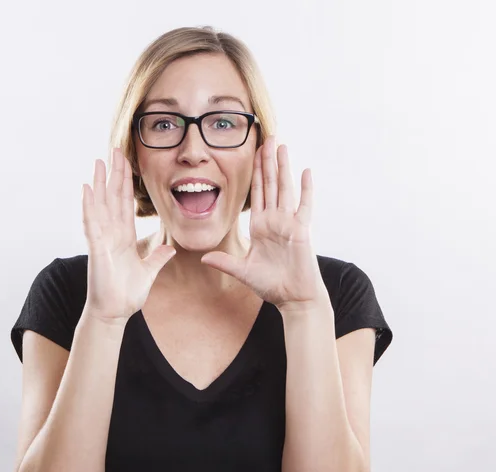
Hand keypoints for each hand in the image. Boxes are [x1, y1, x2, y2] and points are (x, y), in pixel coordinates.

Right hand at [82, 148, 175, 321]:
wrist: (115, 313)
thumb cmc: (127, 294)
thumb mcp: (149, 272)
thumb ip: (158, 258)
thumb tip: (171, 249)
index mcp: (124, 237)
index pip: (126, 204)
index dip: (126, 183)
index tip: (127, 163)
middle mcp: (112, 234)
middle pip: (113, 197)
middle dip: (115, 174)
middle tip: (115, 149)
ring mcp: (102, 239)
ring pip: (101, 205)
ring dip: (100, 183)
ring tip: (100, 160)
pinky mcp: (97, 249)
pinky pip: (92, 223)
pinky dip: (90, 206)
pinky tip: (88, 188)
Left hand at [200, 136, 328, 311]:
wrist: (293, 298)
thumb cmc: (271, 285)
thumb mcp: (243, 271)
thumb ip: (224, 262)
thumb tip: (203, 257)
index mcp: (260, 226)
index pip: (256, 193)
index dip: (254, 173)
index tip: (252, 153)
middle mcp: (274, 221)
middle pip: (270, 184)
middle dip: (267, 161)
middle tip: (268, 137)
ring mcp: (289, 224)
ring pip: (284, 189)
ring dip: (283, 167)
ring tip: (281, 145)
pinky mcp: (301, 231)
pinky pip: (304, 206)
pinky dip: (305, 189)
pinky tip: (305, 171)